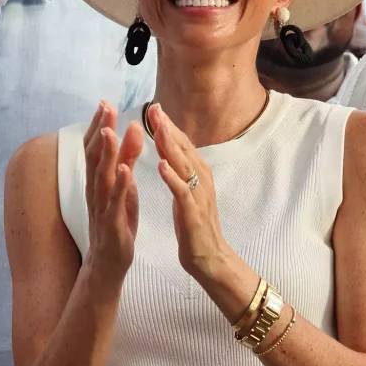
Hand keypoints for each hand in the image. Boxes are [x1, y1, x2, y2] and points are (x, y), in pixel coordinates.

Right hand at [83, 102, 143, 280]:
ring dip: (106, 153)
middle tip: (106, 106)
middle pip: (94, 156)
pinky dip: (119, 185)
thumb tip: (133, 134)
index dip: (99, 125)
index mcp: (98, 182)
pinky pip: (114, 202)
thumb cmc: (116, 224)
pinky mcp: (112, 224)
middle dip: (100, 130)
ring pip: (101, 176)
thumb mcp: (123, 189)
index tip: (105, 102)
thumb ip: (127, 164)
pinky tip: (124, 169)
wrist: (108, 264)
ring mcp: (102, 207)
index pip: (95, 148)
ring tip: (111, 131)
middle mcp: (96, 191)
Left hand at [151, 104, 230, 279]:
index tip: (155, 107)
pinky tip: (161, 165)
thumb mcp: (186, 191)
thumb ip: (179, 169)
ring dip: (171, 146)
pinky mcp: (194, 214)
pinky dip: (172, 177)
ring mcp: (199, 196)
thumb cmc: (194, 225)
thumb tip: (169, 145)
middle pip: (184, 149)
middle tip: (155, 108)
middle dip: (169, 128)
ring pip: (185, 165)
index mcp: (198, 174)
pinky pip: (183, 192)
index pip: (182, 144)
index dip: (169, 125)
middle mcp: (201, 180)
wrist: (209, 258)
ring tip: (157, 128)